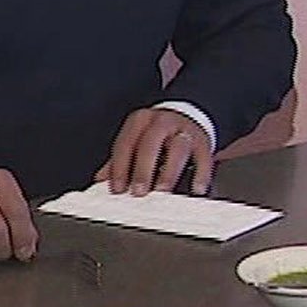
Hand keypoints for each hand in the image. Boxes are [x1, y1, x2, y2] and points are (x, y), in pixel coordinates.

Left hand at [98, 107, 212, 196]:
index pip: (126, 143)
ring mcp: (184, 130)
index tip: (117, 188)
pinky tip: (196, 188)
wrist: (189, 115)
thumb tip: (102, 180)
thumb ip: (120, 159)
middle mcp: (162, 122)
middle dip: (143, 170)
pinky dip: (201, 174)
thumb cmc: (158, 133)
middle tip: (138, 191)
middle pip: (150, 145)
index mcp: (140, 121)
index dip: (119, 167)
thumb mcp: (136, 138)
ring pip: (177, 149)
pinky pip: (203, 158)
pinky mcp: (203, 141)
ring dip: (169, 173)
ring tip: (162, 191)